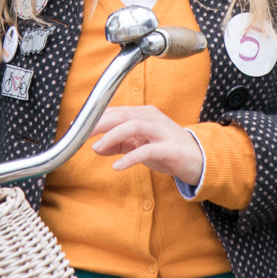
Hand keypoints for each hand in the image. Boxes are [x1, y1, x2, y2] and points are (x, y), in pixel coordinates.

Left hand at [90, 105, 204, 186]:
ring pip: (134, 126)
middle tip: (82, 134)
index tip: (78, 126)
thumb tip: (95, 147)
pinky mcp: (170, 148)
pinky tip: (118, 166)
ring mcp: (162, 132)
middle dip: (99, 123)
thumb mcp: (139, 145)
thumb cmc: (167, 149)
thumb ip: (119, 144)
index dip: (96, 117)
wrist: (199, 159)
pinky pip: (147, 150)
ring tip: (96, 148)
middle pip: (122, 115)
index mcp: (144, 114)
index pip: (116, 111)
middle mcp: (152, 118)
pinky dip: (130, 157)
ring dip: (113, 136)